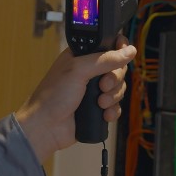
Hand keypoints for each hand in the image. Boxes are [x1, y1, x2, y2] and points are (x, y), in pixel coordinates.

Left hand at [15, 35, 136, 163]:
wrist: (46, 128)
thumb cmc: (53, 96)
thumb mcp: (78, 70)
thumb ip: (105, 59)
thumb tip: (129, 50)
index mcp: (82, 57)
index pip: (109, 46)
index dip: (119, 51)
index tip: (123, 57)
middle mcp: (89, 72)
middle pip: (118, 69)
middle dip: (114, 79)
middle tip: (102, 86)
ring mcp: (94, 91)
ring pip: (119, 88)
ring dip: (113, 96)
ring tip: (99, 103)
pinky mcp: (98, 109)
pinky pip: (116, 106)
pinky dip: (112, 110)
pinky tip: (104, 114)